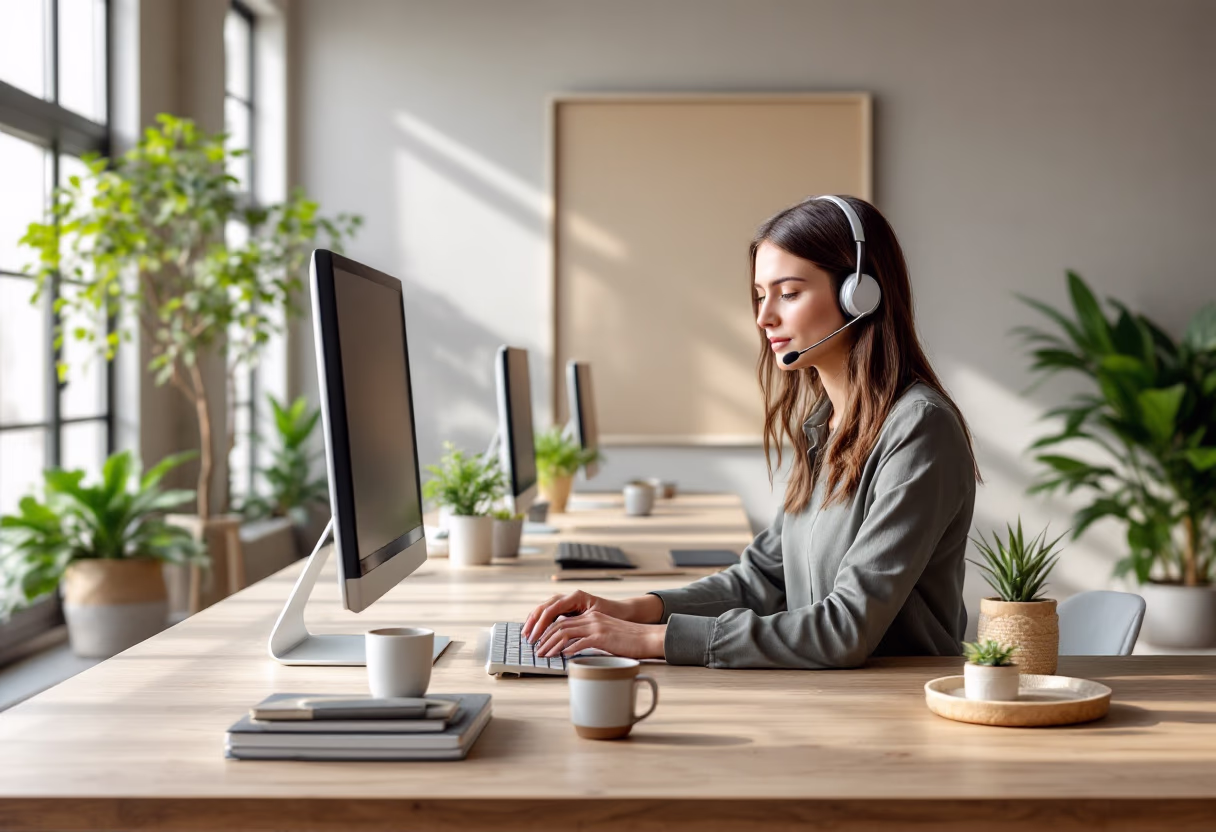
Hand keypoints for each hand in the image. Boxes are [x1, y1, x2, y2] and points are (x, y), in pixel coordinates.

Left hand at [533, 610, 666, 659]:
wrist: (647, 637)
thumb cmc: (629, 640)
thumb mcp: (606, 635)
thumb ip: (589, 638)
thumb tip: (571, 649)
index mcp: (591, 617)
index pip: (562, 621)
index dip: (547, 632)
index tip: (539, 642)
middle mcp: (591, 619)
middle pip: (559, 625)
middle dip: (544, 638)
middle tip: (536, 650)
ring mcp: (596, 626)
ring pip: (565, 632)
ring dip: (551, 644)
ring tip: (544, 654)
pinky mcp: (602, 637)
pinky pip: (580, 641)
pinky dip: (568, 648)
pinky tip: (562, 656)